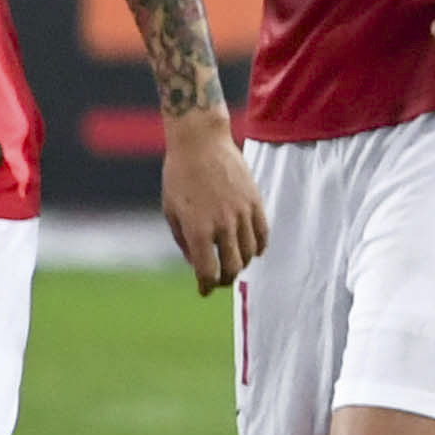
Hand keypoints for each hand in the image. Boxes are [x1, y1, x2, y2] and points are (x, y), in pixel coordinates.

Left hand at [160, 110, 265, 293]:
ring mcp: (242, 213)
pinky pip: (262, 234)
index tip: (204, 290)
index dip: (206, 286)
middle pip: (232, 267)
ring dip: (240, 264)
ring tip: (233, 264)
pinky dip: (258, 247)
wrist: (200, 143)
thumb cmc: (179, 176)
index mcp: (198, 230)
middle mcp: (223, 225)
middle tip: (219, 280)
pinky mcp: (255, 202)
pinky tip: (252, 250)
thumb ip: (185, 241)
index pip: (207, 272)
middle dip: (225, 279)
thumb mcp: (172, 212)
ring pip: (248, 253)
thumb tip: (198, 262)